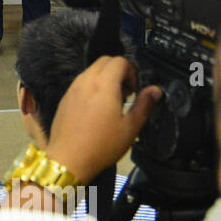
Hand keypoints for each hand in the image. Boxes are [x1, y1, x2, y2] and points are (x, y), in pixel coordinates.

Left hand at [42, 56, 161, 181]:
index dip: (132, 72)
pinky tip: (96, 109)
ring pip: (91, 71)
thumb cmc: (101, 145)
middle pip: (104, 61)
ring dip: (105, 78)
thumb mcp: (130, 128)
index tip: (134, 90)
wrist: (69, 160)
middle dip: (119, 71)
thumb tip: (155, 90)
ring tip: (112, 102)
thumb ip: (144, 105)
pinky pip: (81, 82)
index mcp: (102, 85)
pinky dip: (92, 86)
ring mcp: (72, 89)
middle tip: (125, 93)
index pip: (119, 61)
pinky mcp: (65, 98)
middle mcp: (85, 81)